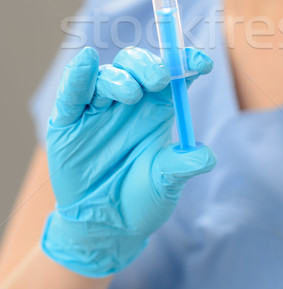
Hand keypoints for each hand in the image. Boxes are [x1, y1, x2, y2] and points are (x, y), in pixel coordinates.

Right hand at [41, 46, 216, 277]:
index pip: (173, 75)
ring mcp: (98, 108)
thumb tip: (207, 156)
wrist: (105, 227)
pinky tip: (86, 61)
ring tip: (132, 94)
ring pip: (107, 75)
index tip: (203, 63)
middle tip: (161, 80)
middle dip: (150, 66)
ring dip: (120, 78)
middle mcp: (129, 101)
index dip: (186, 62)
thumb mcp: (165, 184)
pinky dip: (77, 75)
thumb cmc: (141, 198)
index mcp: (157, 108)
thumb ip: (181, 166)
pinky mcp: (68, 121)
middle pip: (137, 66)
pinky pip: (72, 93)